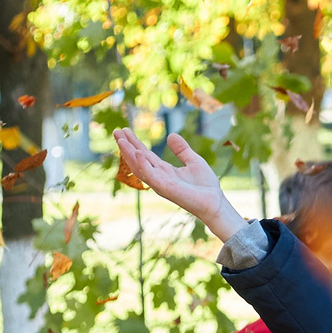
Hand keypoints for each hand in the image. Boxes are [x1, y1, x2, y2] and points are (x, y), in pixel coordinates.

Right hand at [113, 128, 247, 241]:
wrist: (215, 202)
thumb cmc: (205, 186)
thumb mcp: (194, 161)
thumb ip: (182, 150)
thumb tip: (171, 135)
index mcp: (164, 170)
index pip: (145, 154)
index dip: (134, 143)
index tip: (124, 130)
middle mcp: (158, 176)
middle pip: (138, 159)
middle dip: (127, 146)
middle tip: (116, 131)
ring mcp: (160, 183)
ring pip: (139, 167)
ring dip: (129, 154)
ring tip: (121, 140)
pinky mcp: (166, 189)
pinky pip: (151, 176)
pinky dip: (143, 165)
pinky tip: (137, 153)